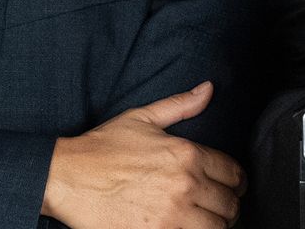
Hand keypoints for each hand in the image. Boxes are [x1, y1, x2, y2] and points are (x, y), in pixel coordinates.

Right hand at [43, 81, 242, 228]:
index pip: (233, 173)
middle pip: (230, 204)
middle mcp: (185, 185)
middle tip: (219, 206)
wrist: (66, 178)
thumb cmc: (102, 148)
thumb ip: (180, 105)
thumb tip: (208, 89)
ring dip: (215, 225)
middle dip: (229, 205)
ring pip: (216, 228)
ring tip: (206, 221)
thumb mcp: (142, 118)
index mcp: (187, 154)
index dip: (237, 181)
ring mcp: (172, 215)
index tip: (232, 186)